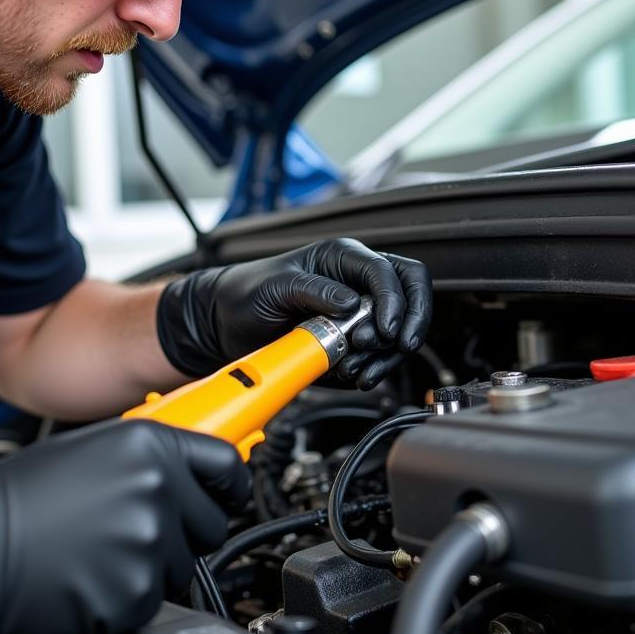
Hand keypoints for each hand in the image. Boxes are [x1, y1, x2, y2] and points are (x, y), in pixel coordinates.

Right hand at [0, 419, 249, 633]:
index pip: (227, 464)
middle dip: (184, 529)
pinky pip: (154, 599)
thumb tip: (191, 466)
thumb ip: (149, 454)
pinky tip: (90, 577)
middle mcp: (157, 488)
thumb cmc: (19, 498)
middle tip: (136, 530)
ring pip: (183, 564)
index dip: (229, 484)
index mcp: (149, 444)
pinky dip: (128, 595)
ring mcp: (148, 543)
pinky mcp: (134, 595)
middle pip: (213, 522)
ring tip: (100, 550)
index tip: (225, 495)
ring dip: (153, 564)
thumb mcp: (91, 448)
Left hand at [157, 238, 431, 388]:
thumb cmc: (244, 293)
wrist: (224, 324)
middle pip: (410, 291)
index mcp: (340, 258)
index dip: (394, 300)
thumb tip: (349, 303)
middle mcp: (355, 282)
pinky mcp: (351, 340)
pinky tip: (355, 375)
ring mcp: (357, 312)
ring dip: (387, 354)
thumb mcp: (276, 286)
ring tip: (357, 368)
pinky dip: (375, 369)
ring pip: (400, 329)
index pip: (387, 271)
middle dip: (410, 322)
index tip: (386, 329)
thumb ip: (314, 291)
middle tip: (392, 346)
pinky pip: (380, 354)